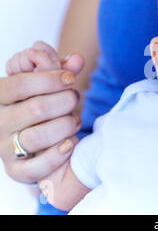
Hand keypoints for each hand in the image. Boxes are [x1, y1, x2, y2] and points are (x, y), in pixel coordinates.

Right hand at [0, 41, 83, 182]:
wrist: (33, 135)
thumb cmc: (41, 99)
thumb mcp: (47, 80)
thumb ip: (60, 67)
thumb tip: (77, 59)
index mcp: (0, 95)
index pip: (21, 84)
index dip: (50, 79)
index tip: (70, 78)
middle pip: (36, 109)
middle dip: (65, 101)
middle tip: (74, 98)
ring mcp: (4, 147)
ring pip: (37, 137)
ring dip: (66, 126)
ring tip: (74, 119)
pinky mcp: (15, 170)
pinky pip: (34, 169)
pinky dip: (56, 156)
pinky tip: (70, 143)